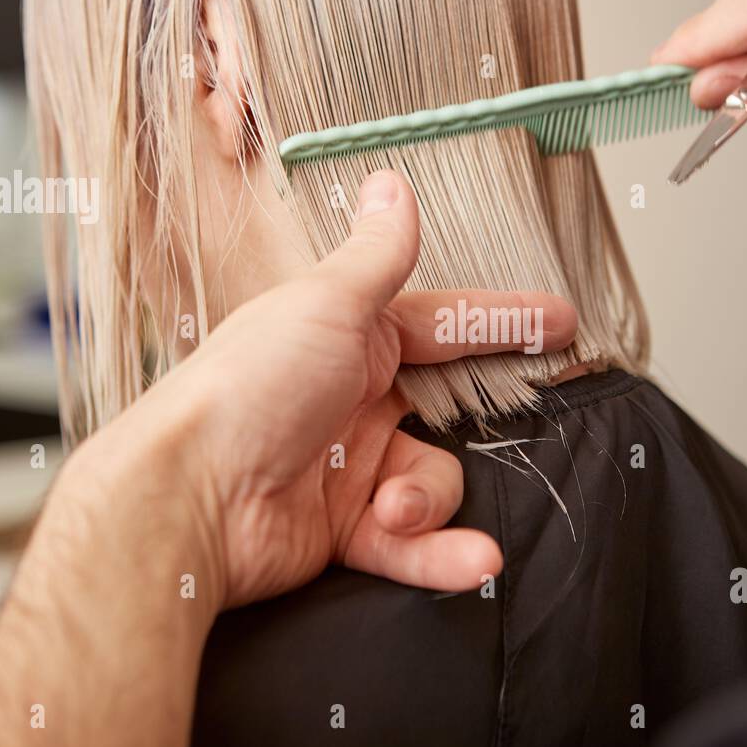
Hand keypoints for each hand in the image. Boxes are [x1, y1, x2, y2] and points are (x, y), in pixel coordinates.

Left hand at [65, 169, 577, 609]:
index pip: (441, 325)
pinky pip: (412, 544)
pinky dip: (441, 554)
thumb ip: (375, 257)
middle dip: (477, 423)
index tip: (559, 324)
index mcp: (347, 340)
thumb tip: (392, 186)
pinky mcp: (343, 532)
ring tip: (396, 508)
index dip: (499, 322)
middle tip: (531, 420)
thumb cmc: (247, 388)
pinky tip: (473, 560)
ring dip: (430, 501)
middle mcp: (350, 401)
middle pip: (445, 411)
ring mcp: (349, 470)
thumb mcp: (326, 305)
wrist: (188, 498)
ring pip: (434, 483)